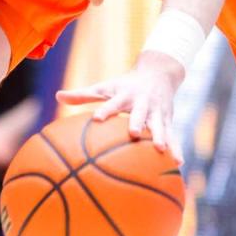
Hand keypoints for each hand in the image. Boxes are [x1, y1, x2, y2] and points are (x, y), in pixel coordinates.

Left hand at [57, 50, 183, 157]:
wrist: (158, 72)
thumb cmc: (125, 85)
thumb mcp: (105, 87)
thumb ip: (83, 95)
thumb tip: (57, 96)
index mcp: (125, 95)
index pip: (112, 103)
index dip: (105, 110)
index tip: (96, 119)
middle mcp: (142, 102)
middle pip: (138, 113)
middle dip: (136, 122)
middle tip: (133, 133)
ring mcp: (156, 111)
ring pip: (159, 125)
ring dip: (160, 136)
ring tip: (161, 150)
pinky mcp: (168, 120)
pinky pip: (173, 135)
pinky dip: (175, 148)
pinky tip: (178, 164)